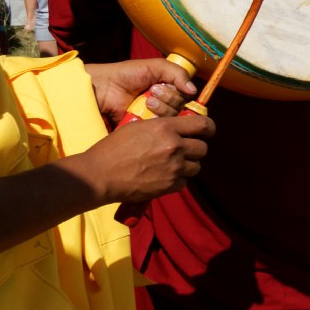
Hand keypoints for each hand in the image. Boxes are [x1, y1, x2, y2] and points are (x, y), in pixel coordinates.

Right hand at [72, 112, 214, 204]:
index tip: (207, 132)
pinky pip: (184, 182)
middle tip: (185, 151)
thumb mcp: (138, 127)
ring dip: (188, 166)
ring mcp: (174, 167)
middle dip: (196, 149)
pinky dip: (178, 181)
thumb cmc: (113, 149)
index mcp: (166, 127)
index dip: (209, 128)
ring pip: (196, 166)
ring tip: (172, 165)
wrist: (100, 174)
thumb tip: (178, 128)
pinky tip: (165, 177)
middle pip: (203, 148)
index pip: (204, 125)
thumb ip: (162, 127)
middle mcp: (174, 146)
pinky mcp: (169, 185)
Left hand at [83, 56, 197, 125]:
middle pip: (182, 107)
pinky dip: (154, 118)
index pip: (187, 95)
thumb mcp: (156, 66)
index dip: (182, 92)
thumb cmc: (127, 74)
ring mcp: (155, 116)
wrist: (105, 86)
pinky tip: (144, 110)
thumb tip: (193, 91)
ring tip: (147, 100)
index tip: (168, 85)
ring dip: (162, 107)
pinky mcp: (145, 127)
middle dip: (170, 97)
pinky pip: (159, 127)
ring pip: (173, 117)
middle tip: (153, 91)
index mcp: (169, 88)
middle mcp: (165, 103)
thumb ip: (178, 73)